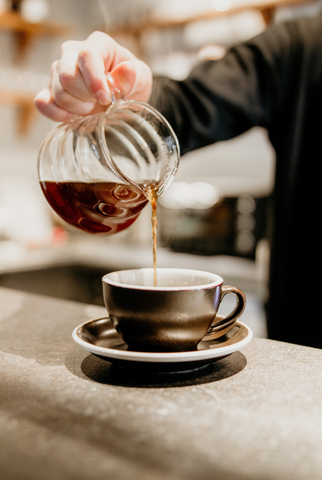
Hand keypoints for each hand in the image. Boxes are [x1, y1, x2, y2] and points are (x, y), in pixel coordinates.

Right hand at [34, 31, 152, 121]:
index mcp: (98, 44)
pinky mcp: (50, 90)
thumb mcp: (142, 80)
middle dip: (86, 97)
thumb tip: (126, 70)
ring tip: (91, 108)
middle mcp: (73, 53)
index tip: (105, 99)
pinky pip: (42, 102)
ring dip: (76, 108)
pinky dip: (56, 114)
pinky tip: (73, 117)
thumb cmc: (132, 83)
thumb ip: (134, 77)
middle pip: (67, 75)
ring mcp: (58, 71)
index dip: (94, 80)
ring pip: (58, 92)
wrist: (121, 97)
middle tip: (100, 104)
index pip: (87, 56)